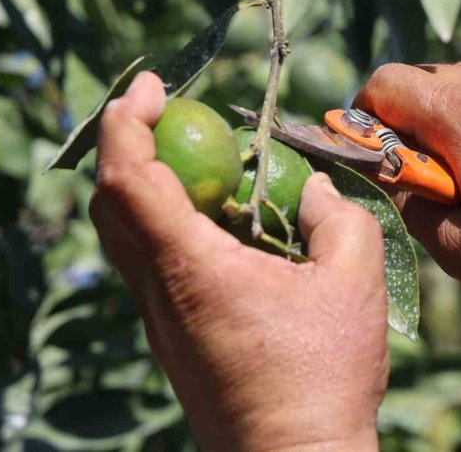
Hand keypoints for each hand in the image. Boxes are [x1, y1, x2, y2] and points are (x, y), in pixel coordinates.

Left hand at [89, 72, 387, 451]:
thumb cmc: (323, 376)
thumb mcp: (351, 280)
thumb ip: (337, 217)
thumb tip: (311, 191)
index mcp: (188, 268)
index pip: (127, 177)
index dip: (125, 120)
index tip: (151, 85)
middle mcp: (158, 291)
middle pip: (109, 202)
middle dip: (125, 142)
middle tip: (164, 109)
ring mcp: (160, 320)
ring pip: (124, 235)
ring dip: (144, 182)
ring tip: (197, 159)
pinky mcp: (173, 338)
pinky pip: (149, 263)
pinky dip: (165, 221)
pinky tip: (219, 223)